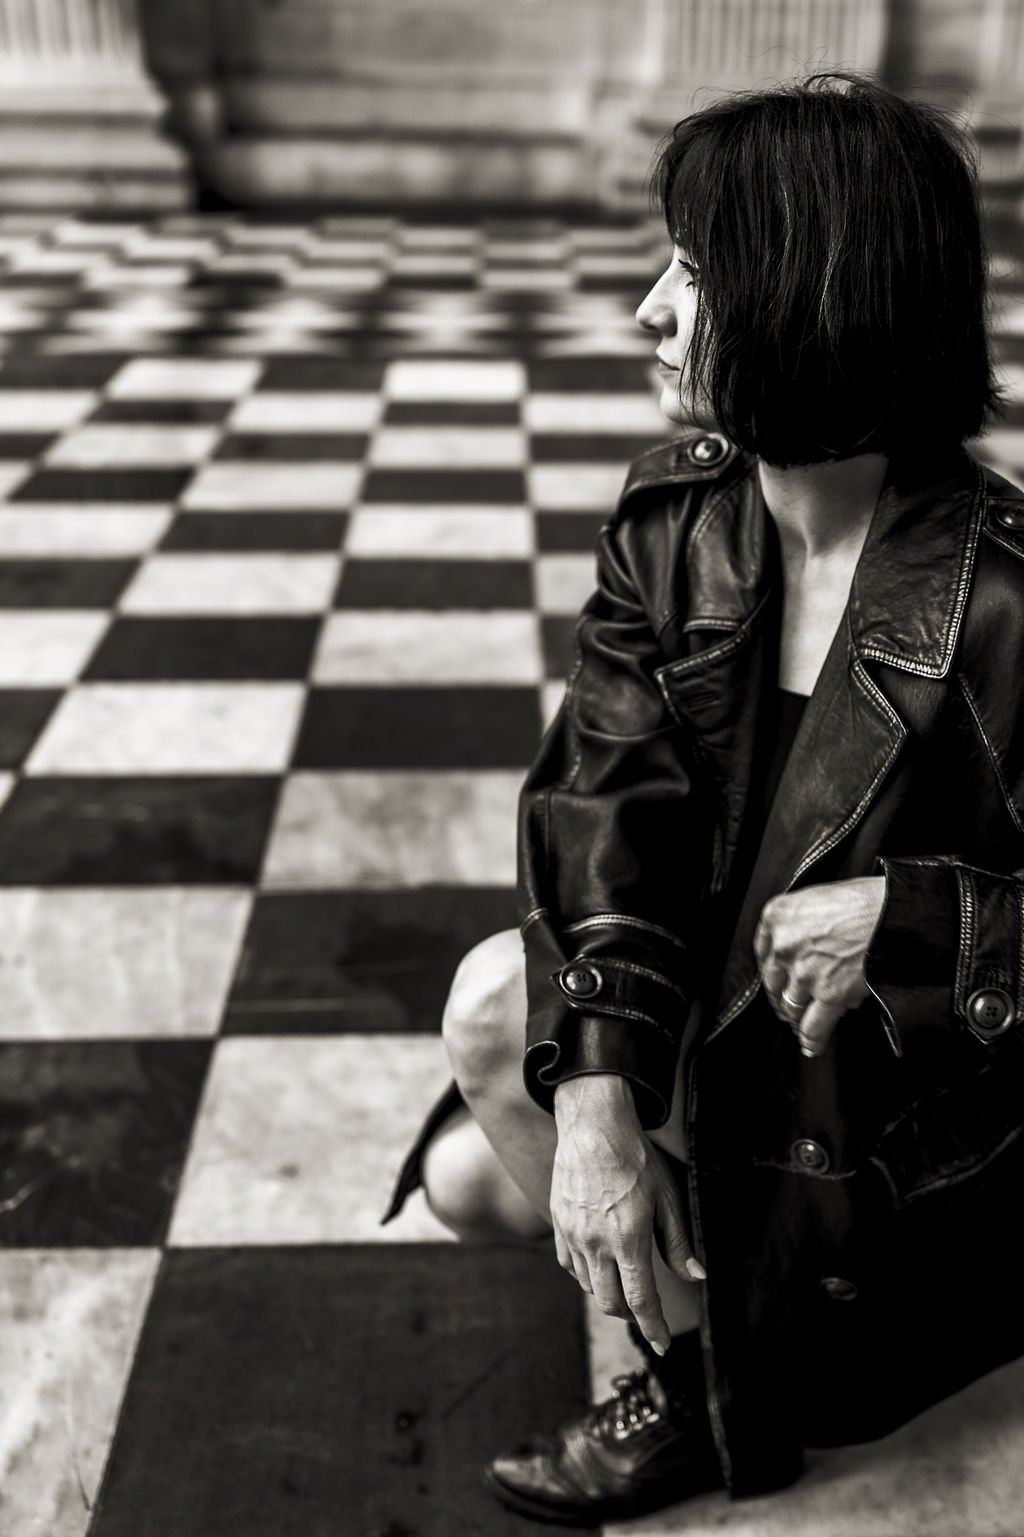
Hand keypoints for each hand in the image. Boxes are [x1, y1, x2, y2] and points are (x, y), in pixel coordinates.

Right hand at [551, 1074, 704, 1355]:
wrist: (593, 1126)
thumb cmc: (635, 1158)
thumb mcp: (667, 1197)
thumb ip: (678, 1242)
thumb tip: (696, 1275)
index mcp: (628, 1239)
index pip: (641, 1300)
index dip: (653, 1327)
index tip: (663, 1344)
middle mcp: (596, 1243)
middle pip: (611, 1302)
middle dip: (631, 1313)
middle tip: (645, 1308)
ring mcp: (573, 1234)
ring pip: (588, 1286)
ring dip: (607, 1293)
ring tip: (623, 1281)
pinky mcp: (558, 1223)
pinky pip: (569, 1264)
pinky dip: (585, 1273)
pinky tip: (597, 1263)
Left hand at [754, 875, 885, 1056]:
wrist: (896, 914)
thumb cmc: (866, 901)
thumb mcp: (818, 897)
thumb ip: (802, 924)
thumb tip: (805, 950)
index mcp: (778, 916)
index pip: (763, 951)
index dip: (773, 969)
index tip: (777, 977)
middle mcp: (785, 946)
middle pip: (773, 982)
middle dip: (781, 995)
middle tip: (786, 1002)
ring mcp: (805, 972)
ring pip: (791, 1006)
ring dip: (796, 1016)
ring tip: (800, 1022)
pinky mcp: (828, 994)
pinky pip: (813, 1025)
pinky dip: (812, 1038)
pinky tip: (811, 1045)